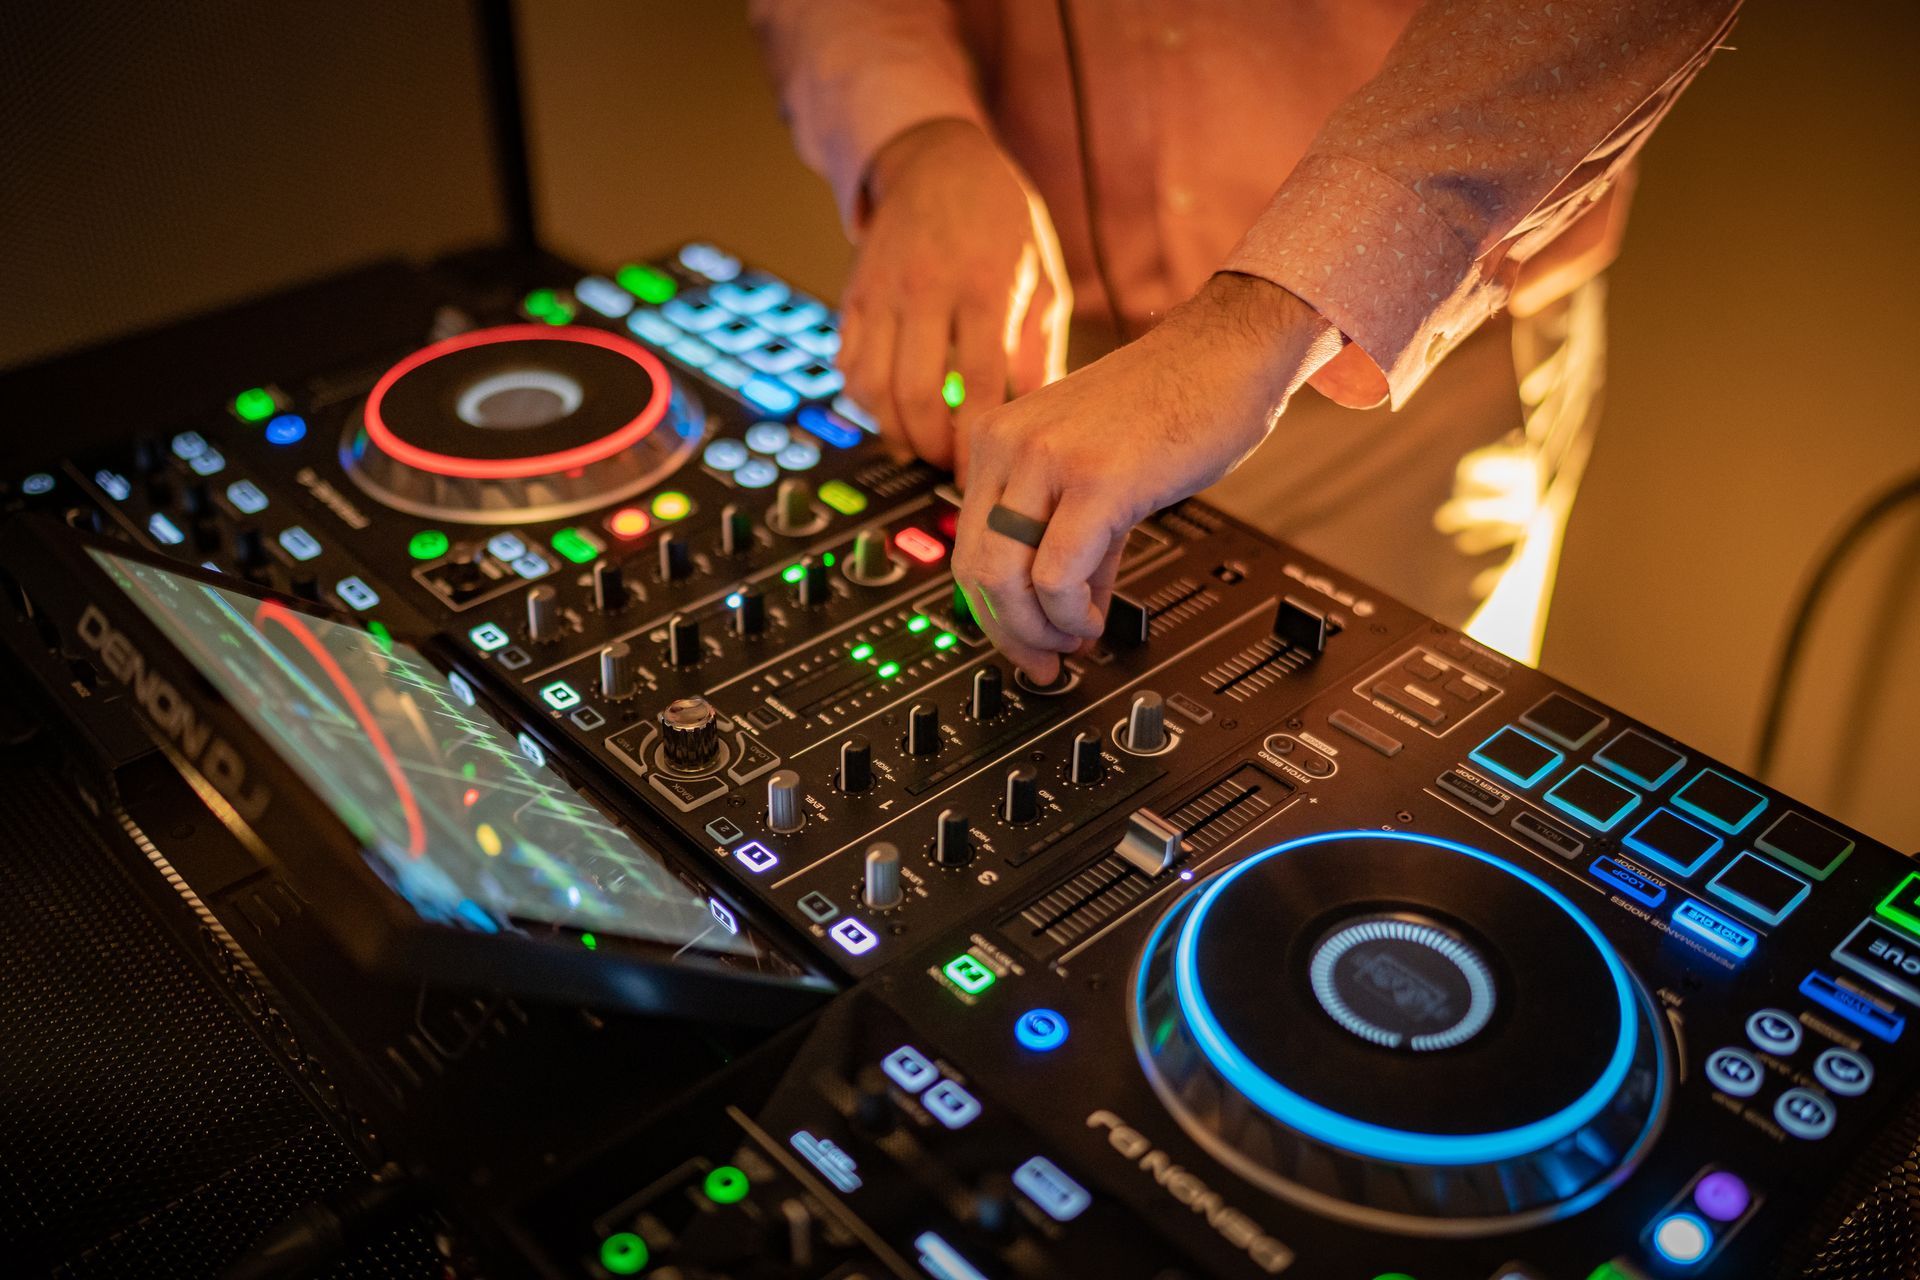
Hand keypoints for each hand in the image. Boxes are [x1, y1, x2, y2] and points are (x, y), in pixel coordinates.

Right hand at [838, 119, 1070, 473]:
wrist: (938, 160)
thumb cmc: (1002, 222)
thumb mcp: (1042, 277)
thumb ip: (1040, 350)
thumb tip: (1038, 420)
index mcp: (984, 285)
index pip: (979, 384)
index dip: (976, 439)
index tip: (981, 471)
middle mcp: (926, 287)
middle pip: (914, 392)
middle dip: (930, 445)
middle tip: (948, 463)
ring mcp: (882, 291)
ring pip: (870, 384)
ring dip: (893, 429)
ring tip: (920, 444)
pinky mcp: (853, 295)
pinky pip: (847, 364)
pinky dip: (866, 400)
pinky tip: (892, 410)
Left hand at [952, 274, 1342, 680]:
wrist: (1227, 353)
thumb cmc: (1173, 401)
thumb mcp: (1099, 474)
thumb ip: (1074, 541)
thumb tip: (1065, 611)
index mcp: (998, 438)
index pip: (966, 546)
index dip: (991, 612)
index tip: (1023, 645)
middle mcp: (1009, 444)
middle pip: (976, 570)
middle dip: (1009, 632)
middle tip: (1045, 660)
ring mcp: (1047, 459)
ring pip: (1005, 578)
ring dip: (1038, 630)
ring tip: (1074, 638)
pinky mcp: (1095, 480)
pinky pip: (1055, 575)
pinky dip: (1069, 614)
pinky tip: (1093, 617)